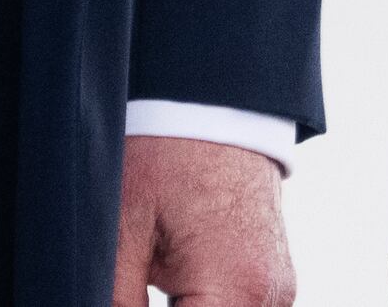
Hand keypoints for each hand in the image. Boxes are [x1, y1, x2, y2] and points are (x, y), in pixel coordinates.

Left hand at [110, 133, 294, 306]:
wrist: (215, 101)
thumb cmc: (166, 153)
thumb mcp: (121, 230)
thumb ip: (114, 301)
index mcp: (236, 290)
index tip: (111, 303)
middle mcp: (269, 300)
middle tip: (125, 294)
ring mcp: (276, 294)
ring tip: (148, 285)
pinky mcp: (271, 285)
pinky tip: (168, 295)